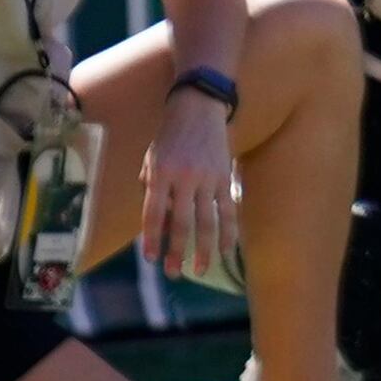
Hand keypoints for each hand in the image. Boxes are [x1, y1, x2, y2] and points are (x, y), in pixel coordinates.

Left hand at [140, 93, 242, 288]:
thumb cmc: (170, 136)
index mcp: (160, 173)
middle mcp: (184, 178)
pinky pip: (228, 210)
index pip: (153, 214)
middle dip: (177, 251)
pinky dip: (228, 232)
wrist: (199, 107)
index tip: (152, 259)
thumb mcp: (151, 160)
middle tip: (174, 273)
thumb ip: (152, 190)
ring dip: (203, 249)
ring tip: (200, 269)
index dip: (152, 238)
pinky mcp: (225, 177)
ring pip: (207, 221)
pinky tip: (227, 250)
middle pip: (181, 223)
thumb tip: (158, 225)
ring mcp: (207, 178)